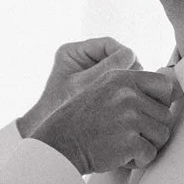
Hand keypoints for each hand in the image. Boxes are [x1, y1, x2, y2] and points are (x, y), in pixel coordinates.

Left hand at [17, 37, 140, 137]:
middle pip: (118, 56)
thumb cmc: (59, 113)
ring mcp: (91, 72)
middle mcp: (82, 59)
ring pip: (122, 70)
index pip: (109, 45)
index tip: (131, 76)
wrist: (50, 139)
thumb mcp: (84, 87)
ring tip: (129, 99)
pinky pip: (119, 84)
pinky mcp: (98, 87)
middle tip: (134, 90)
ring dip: (129, 82)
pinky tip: (126, 105)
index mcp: (73, 52)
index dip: (125, 57)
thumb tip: (131, 54)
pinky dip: (125, 92)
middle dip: (128, 71)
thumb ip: (106, 68)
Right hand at [31, 69, 177, 173]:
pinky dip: (137, 161)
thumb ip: (132, 89)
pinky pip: (150, 154)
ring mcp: (129, 117)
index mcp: (122, 78)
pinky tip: (119, 155)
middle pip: (165, 115)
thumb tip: (171, 90)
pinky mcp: (129, 141)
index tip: (150, 113)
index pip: (165, 85)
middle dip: (151, 130)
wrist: (59, 144)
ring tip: (122, 144)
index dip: (161, 102)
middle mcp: (127, 94)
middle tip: (128, 134)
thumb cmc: (80, 122)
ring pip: (162, 135)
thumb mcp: (104, 91)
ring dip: (145, 145)